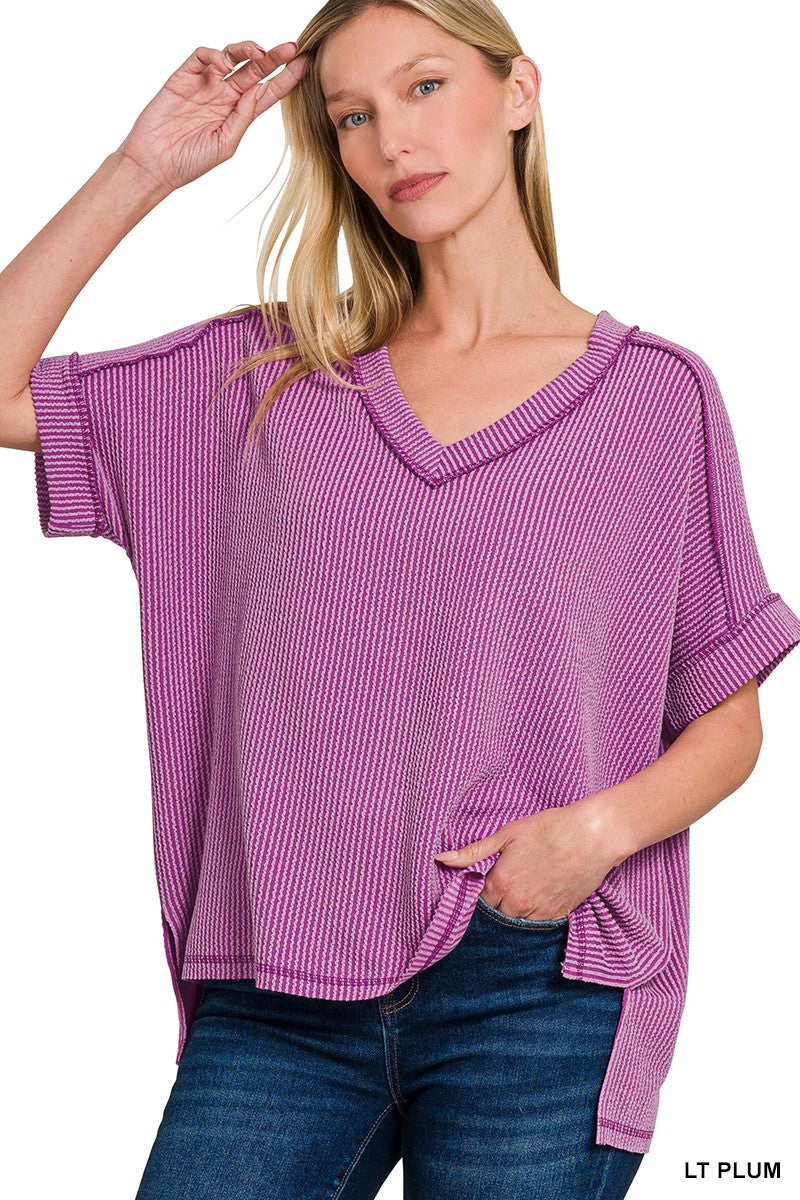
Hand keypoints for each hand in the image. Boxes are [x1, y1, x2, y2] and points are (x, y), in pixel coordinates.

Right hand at [113, 39, 309, 196]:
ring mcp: (205, 84)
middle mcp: (224, 95)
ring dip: (247, 50)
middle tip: (291, 48)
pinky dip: (215, 55)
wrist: (155, 165)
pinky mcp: (183, 77)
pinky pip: (202, 57)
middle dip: (274, 57)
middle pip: (254, 70)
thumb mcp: (226, 143)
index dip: (286, 78)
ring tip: (259, 53)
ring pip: (231, 56)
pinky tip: (223, 66)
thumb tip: (259, 90)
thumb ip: (243, 116)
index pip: (267, 91)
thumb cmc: (191, 161)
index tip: (305, 65)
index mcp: (238, 113)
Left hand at [433, 796, 628, 920]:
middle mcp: (517, 903)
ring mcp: (539, 912)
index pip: (478, 901)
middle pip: (497, 915)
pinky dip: (536, 913)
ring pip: (517, 922)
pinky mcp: (560, 915)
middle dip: (498, 903)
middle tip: (509, 883)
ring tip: (526, 887)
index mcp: (500, 883)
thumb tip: (441, 859)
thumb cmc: (549, 828)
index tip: (488, 881)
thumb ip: (473, 851)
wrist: (593, 835)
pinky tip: (541, 893)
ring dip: (516, 910)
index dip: (481, 891)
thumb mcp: (507, 834)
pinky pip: (539, 923)